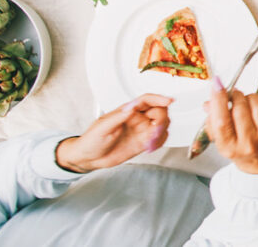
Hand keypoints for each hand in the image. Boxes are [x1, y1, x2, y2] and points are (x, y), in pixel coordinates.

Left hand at [55, 94, 171, 172]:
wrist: (89, 159)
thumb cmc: (91, 141)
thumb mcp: (102, 127)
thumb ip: (118, 117)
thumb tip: (132, 107)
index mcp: (127, 111)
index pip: (146, 100)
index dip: (159, 98)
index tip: (169, 101)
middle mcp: (136, 118)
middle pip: (159, 110)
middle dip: (162, 119)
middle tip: (155, 130)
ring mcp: (141, 130)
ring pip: (162, 124)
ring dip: (162, 131)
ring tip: (152, 141)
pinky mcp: (143, 142)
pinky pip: (159, 138)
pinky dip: (160, 141)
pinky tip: (153, 145)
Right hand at [205, 82, 257, 174]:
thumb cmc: (240, 148)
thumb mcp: (221, 140)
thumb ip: (213, 121)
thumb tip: (209, 102)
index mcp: (230, 147)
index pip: (221, 121)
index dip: (218, 100)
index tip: (216, 84)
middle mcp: (249, 142)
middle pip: (240, 109)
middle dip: (235, 96)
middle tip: (233, 95)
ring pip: (257, 103)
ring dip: (250, 96)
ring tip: (246, 101)